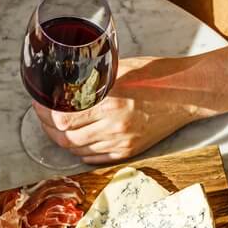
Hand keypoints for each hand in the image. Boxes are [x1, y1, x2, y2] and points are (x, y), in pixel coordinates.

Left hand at [33, 40, 227, 163]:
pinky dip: (80, 150)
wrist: (189, 93)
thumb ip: (92, 82)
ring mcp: (122, 143)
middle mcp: (115, 126)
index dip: (45, 113)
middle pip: (66, 138)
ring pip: (78, 150)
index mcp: (111, 101)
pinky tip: (76, 139)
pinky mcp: (129, 152)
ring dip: (63, 140)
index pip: (63, 117)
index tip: (39, 103)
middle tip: (43, 116)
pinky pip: (95, 158)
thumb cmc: (156, 74)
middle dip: (49, 128)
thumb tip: (64, 87)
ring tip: (56, 127)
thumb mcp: (119, 69)